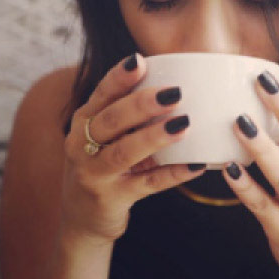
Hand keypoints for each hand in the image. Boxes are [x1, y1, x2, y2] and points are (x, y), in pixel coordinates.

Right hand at [60, 53, 203, 243]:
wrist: (82, 218)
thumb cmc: (102, 165)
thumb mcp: (104, 137)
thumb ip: (127, 114)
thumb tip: (175, 84)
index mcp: (83, 122)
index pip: (100, 94)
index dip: (119, 77)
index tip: (140, 61)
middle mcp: (82, 145)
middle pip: (112, 120)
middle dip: (142, 104)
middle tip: (174, 92)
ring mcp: (95, 174)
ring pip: (125, 152)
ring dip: (155, 137)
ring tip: (184, 124)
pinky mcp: (112, 199)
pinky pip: (148, 185)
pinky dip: (173, 174)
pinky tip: (196, 164)